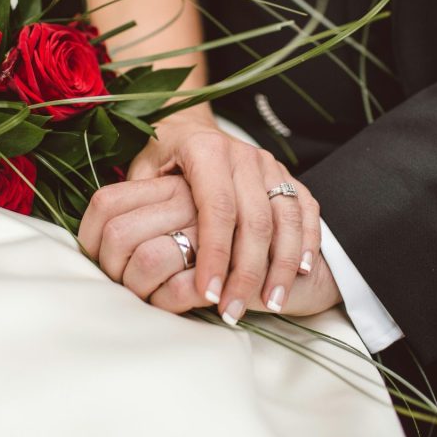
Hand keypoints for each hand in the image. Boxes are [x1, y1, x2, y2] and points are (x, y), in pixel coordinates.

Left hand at [124, 113, 320, 323]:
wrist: (191, 127)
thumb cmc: (162, 157)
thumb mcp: (143, 170)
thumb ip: (140, 201)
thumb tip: (131, 247)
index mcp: (206, 149)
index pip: (216, 207)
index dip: (215, 253)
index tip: (208, 293)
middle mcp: (243, 155)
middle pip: (254, 219)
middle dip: (248, 270)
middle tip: (235, 310)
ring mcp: (269, 165)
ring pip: (285, 218)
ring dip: (281, 264)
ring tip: (272, 303)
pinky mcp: (288, 177)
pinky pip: (306, 211)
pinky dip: (305, 242)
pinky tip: (301, 273)